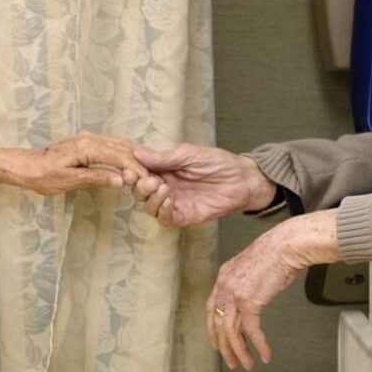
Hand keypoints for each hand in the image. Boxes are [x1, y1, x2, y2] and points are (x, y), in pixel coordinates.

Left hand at [9, 132, 144, 195]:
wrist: (24, 166)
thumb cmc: (42, 176)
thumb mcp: (69, 180)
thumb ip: (96, 178)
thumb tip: (121, 180)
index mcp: (86, 147)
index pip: (118, 156)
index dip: (135, 169)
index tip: (147, 180)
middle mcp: (88, 139)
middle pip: (121, 147)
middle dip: (138, 162)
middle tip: (152, 177)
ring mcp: (86, 139)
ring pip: (117, 144)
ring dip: (132, 157)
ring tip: (145, 170)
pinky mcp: (84, 143)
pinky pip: (109, 145)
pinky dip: (122, 153)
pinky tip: (129, 162)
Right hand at [132, 142, 273, 227]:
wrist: (242, 179)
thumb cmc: (218, 163)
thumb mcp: (188, 154)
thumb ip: (163, 157)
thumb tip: (136, 152)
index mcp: (163, 169)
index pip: (139, 172)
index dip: (131, 172)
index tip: (129, 170)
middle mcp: (165, 187)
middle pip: (139, 192)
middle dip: (140, 187)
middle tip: (149, 181)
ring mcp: (173, 203)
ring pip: (148, 207)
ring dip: (151, 199)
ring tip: (163, 188)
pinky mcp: (184, 216)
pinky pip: (165, 219)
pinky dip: (163, 211)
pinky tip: (170, 201)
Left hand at [205, 212, 339, 370]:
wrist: (287, 244)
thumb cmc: (277, 252)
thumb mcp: (253, 267)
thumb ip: (246, 283)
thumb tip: (251, 300)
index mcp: (224, 276)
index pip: (212, 309)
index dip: (213, 329)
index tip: (217, 342)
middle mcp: (225, 285)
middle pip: (218, 324)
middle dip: (224, 347)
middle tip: (232, 361)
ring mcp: (235, 294)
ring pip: (231, 332)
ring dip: (240, 352)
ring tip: (247, 364)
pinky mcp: (250, 301)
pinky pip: (251, 331)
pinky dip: (258, 345)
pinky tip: (264, 354)